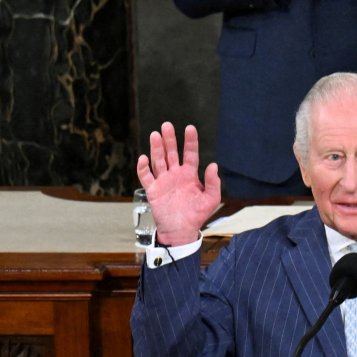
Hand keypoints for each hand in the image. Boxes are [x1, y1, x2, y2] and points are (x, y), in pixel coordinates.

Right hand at [137, 122, 222, 246]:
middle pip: (171, 153)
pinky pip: (146, 176)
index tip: (190, 128)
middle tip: (167, 125)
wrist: (181, 231)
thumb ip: (213, 183)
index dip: (190, 141)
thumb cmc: (197, 215)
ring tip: (155, 135)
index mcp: (190, 174)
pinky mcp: (153, 190)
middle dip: (169, 139)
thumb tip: (213, 165)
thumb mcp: (211, 199)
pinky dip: (143, 168)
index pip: (190, 154)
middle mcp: (175, 174)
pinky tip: (144, 158)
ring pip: (158, 161)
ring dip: (156, 148)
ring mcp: (163, 181)